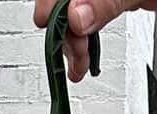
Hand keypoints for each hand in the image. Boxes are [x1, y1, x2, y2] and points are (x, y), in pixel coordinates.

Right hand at [33, 0, 156, 81]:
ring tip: (75, 64)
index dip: (54, 2)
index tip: (48, 24)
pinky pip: (94, 14)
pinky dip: (88, 36)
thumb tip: (77, 17)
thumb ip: (107, 1)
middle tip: (68, 54)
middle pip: (70, 0)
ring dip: (73, 39)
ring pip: (79, 10)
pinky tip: (84, 55)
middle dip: (65, 28)